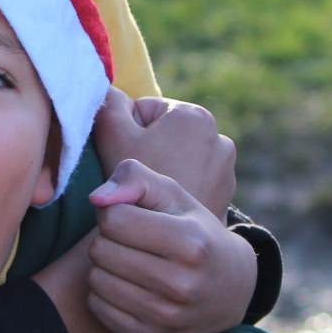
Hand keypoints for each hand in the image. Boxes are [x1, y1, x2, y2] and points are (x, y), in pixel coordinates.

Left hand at [84, 160, 257, 332]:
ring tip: (127, 261)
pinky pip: (99, 309)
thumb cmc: (193, 230)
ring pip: (97, 280)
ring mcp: (168, 316)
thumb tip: (97, 200)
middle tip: (129, 241)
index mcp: (190, 242)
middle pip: (101, 250)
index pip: (114, 219)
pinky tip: (125, 285)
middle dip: (107, 240)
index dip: (115, 213)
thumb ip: (134, 178)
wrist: (232, 289)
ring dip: (103, 267)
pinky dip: (103, 294)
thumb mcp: (174, 195)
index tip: (131, 218)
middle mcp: (182, 283)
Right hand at [93, 87, 234, 220]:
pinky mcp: (225, 193)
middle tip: (134, 179)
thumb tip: (106, 87)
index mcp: (195, 115)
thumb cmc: (138, 187)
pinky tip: (164, 206)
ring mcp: (225, 168)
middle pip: (163, 134)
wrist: (169, 245)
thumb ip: (107, 104)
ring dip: (161, 169)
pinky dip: (177, 186)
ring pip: (176, 158)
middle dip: (146, 152)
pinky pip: (190, 179)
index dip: (125, 135)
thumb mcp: (112, 138)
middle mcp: (219, 137)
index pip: (144, 111)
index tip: (122, 159)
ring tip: (149, 194)